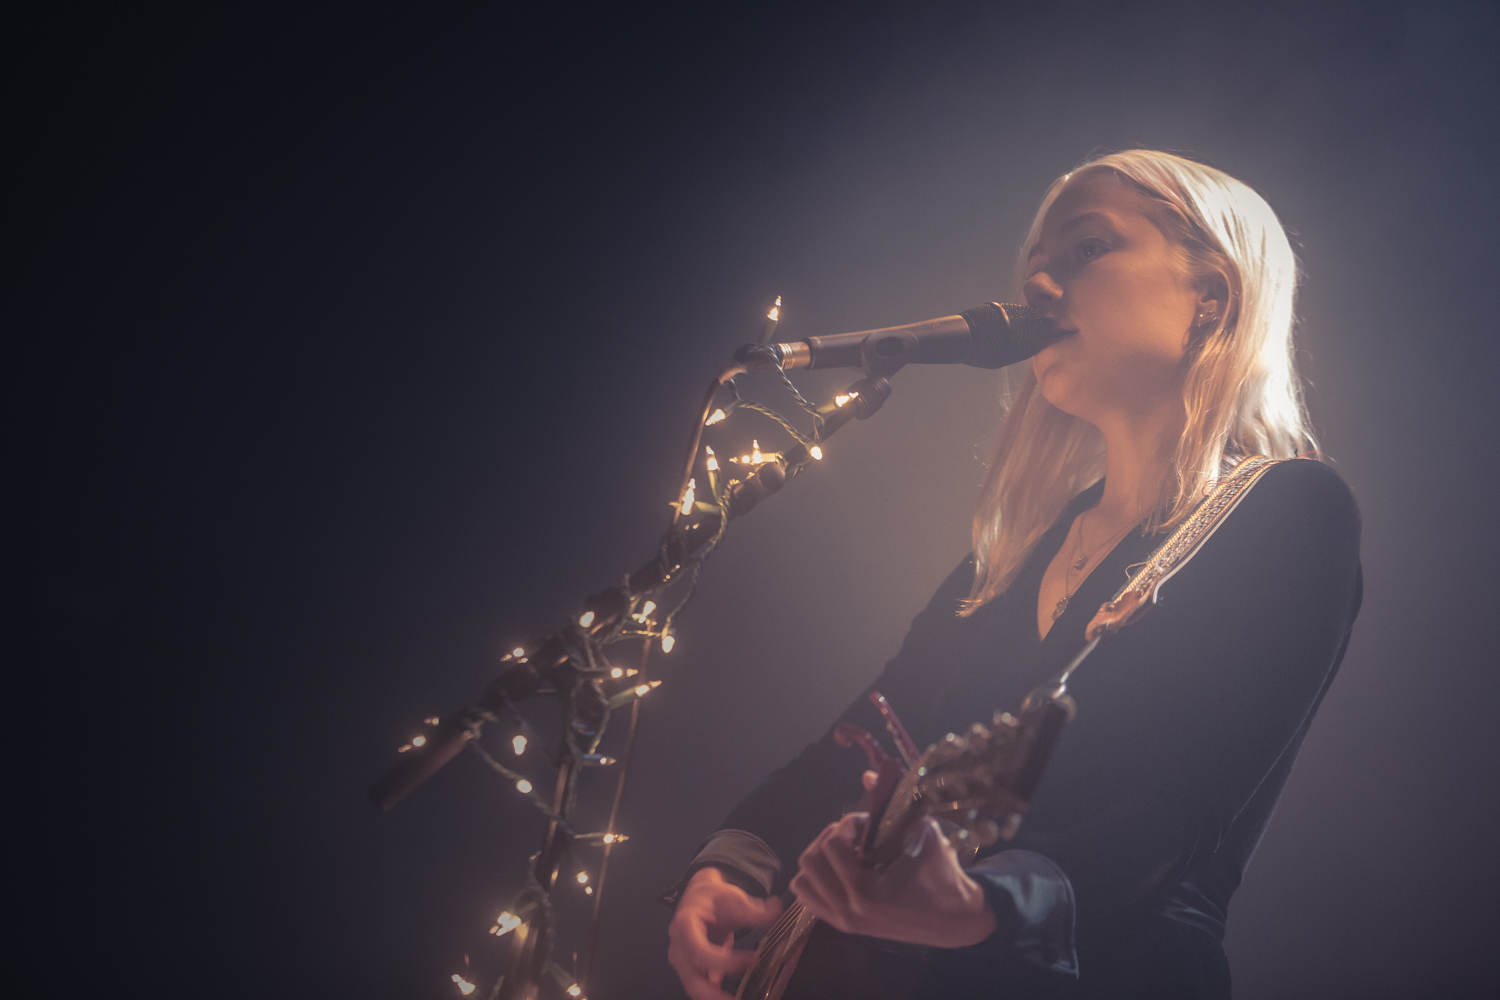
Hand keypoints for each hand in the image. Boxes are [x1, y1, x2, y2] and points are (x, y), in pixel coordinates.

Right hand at [667, 866, 782, 999]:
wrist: (700, 899)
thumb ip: (753, 909)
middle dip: (716, 996)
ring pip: (696, 990)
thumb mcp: (731, 897)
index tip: (754, 959)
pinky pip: (705, 989)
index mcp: (684, 926)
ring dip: (718, 999)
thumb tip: (775, 909)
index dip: (726, 961)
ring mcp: (684, 963)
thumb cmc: (712, 898)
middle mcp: (679, 949)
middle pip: (693, 980)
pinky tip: (739, 998)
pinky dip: (720, 997)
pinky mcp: (694, 972)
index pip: (700, 951)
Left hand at [789, 803, 995, 948]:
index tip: (867, 822)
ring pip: (803, 881)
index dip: (848, 825)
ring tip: (844, 851)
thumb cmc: (942, 875)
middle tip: (854, 834)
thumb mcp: (923, 835)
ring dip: (820, 859)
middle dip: (830, 838)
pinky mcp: (843, 926)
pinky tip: (840, 868)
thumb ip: (895, 806)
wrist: (954, 919)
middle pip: (810, 861)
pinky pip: (809, 898)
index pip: (833, 846)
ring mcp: (843, 921)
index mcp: (868, 892)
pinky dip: (817, 878)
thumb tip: (867, 775)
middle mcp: (849, 910)